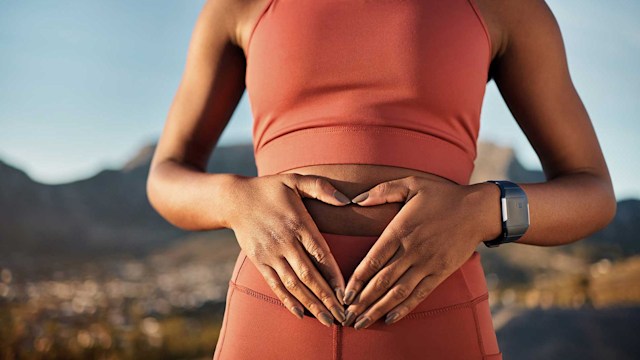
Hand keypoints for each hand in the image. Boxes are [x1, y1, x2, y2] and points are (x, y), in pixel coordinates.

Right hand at [226, 173, 351, 326]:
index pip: (320, 253)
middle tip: (344, 316)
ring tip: (328, 321)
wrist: (233, 199)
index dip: (334, 275)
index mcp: (298, 222)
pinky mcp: (259, 261)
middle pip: (309, 275)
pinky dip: (288, 300)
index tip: (347, 293)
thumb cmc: (270, 188)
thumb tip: (347, 200)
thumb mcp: (295, 180)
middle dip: (327, 298)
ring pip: (293, 284)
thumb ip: (321, 188)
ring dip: (311, 304)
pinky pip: (275, 284)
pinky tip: (301, 314)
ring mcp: (270, 254)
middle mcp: (285, 241)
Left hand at [340, 176, 499, 328]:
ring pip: (398, 292)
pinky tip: (390, 319)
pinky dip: (404, 308)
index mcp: (400, 230)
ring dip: (378, 309)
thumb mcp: (410, 184)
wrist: (477, 210)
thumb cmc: (442, 194)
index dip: (357, 279)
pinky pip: (420, 294)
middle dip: (362, 301)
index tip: (343, 294)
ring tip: (361, 323)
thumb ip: (381, 191)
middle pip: (382, 281)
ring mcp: (427, 264)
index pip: (373, 260)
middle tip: (346, 316)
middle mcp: (412, 251)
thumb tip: (356, 200)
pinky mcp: (440, 272)